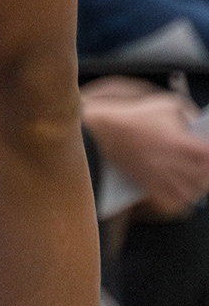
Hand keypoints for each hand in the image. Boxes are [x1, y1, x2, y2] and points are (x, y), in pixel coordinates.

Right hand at [82, 79, 208, 217]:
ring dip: (198, 184)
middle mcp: (178, 165)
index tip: (207, 146)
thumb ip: (192, 114)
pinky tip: (183, 186)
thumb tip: (200, 125)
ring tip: (196, 174)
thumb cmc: (136, 116)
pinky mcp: (154, 189)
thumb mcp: (169, 104)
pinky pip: (178, 202)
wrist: (106, 131)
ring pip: (195, 192)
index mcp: (185, 144)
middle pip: (207, 176)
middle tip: (202, 160)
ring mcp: (166, 179)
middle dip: (207, 168)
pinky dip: (184, 197)